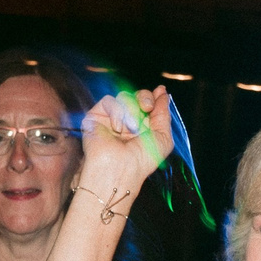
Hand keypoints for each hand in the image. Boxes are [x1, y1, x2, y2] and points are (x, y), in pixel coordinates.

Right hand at [76, 87, 176, 203]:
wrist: (120, 168)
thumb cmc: (142, 160)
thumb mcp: (163, 138)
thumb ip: (164, 115)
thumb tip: (163, 93)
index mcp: (144, 128)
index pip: (150, 104)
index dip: (155, 97)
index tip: (161, 91)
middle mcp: (128, 122)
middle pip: (138, 95)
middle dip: (145, 98)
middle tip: (147, 108)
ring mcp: (112, 119)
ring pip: (125, 96)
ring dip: (132, 110)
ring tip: (131, 127)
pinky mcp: (96, 116)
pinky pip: (110, 101)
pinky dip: (117, 112)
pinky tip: (117, 128)